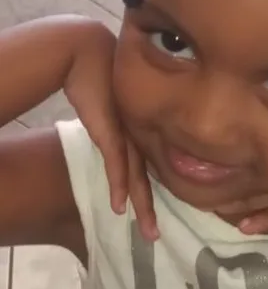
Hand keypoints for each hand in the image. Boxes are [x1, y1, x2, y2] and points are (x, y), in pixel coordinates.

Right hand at [64, 20, 157, 239]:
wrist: (89, 52)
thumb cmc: (100, 76)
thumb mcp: (112, 108)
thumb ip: (117, 127)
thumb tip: (115, 138)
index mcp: (142, 131)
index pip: (151, 168)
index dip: (153, 192)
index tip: (157, 214)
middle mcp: (139, 134)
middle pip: (149, 178)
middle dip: (151, 208)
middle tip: (155, 235)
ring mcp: (127, 133)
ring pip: (137, 177)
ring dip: (141, 205)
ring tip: (148, 232)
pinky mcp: (111, 130)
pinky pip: (117, 164)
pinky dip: (119, 186)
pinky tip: (120, 207)